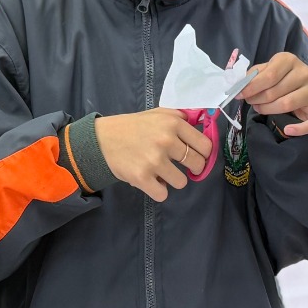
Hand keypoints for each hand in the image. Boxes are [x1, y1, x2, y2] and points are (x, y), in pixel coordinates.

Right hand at [94, 109, 213, 201]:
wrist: (102, 140)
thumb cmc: (132, 126)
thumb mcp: (157, 114)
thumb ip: (180, 118)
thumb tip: (202, 124)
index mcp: (173, 124)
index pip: (205, 145)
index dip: (204, 153)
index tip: (198, 156)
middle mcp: (166, 141)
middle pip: (197, 164)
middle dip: (192, 168)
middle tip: (181, 166)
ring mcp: (154, 161)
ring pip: (182, 182)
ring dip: (173, 180)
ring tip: (161, 172)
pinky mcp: (142, 178)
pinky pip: (163, 194)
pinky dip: (158, 191)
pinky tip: (151, 181)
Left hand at [241, 53, 307, 134]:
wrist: (304, 85)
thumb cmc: (281, 77)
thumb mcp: (266, 70)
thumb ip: (254, 75)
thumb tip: (239, 83)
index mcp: (290, 60)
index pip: (269, 75)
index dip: (252, 87)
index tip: (239, 94)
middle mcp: (305, 73)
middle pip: (275, 91)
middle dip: (257, 99)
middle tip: (251, 102)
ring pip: (287, 104)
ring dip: (269, 110)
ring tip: (260, 109)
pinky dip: (300, 129)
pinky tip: (288, 130)